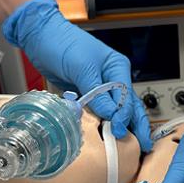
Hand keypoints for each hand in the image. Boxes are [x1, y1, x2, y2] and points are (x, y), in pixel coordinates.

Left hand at [2, 0, 151, 150]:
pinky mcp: (86, 93)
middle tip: (143, 145)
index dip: (124, 115)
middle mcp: (112, 78)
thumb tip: (111, 114)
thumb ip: (96, 92)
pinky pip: (98, 111)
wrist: (40, 37)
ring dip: (121, 126)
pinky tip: (106, 135)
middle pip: (129, 105)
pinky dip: (102, 123)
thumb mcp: (81, 67)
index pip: (126, 96)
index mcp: (117, 67)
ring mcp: (99, 87)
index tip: (120, 130)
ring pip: (115, 110)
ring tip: (129, 145)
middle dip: (136, 124)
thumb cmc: (62, 43)